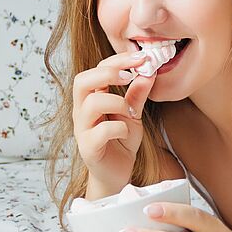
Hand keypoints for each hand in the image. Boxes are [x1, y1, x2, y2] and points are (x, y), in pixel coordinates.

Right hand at [72, 50, 156, 192]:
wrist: (117, 174)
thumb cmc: (121, 142)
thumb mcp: (134, 115)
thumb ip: (138, 95)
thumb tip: (148, 72)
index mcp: (91, 98)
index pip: (97, 70)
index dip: (118, 60)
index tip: (142, 57)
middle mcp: (82, 111)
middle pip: (82, 80)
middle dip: (108, 73)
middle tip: (130, 76)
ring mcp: (82, 129)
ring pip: (92, 103)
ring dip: (118, 103)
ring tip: (131, 113)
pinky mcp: (88, 148)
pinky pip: (101, 131)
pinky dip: (119, 129)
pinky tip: (126, 133)